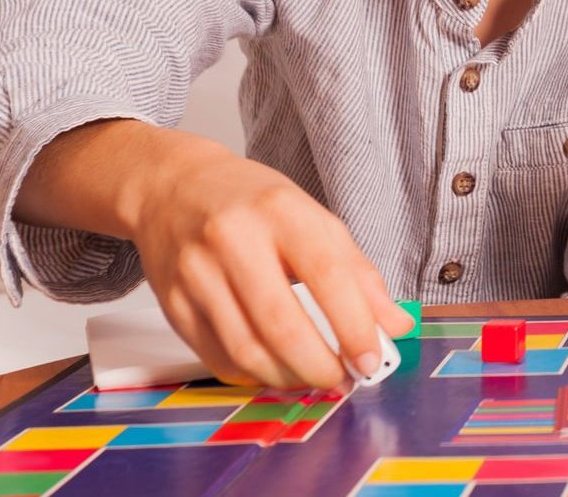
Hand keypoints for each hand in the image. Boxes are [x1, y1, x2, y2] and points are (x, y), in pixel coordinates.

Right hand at [125, 143, 411, 390]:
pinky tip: (274, 369)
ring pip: (246, 350)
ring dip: (287, 378)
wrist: (172, 188)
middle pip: (281, 323)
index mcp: (279, 211)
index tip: (371, 359)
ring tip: (312, 378)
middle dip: (319, 366)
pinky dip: (253, 374)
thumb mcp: (313, 219)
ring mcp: (196, 274)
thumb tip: (396, 325)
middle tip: (343, 379)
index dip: (354, 325)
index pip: (326, 274)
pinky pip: (217, 358)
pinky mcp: (172, 304)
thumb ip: (358, 272)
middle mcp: (232, 239)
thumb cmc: (251, 204)